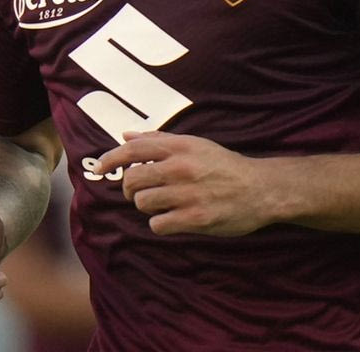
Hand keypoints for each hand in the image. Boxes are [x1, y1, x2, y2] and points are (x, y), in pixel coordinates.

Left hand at [94, 131, 276, 236]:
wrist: (261, 189)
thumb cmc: (224, 166)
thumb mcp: (195, 145)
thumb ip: (159, 140)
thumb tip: (126, 135)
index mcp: (181, 147)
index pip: (134, 149)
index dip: (111, 159)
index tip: (99, 169)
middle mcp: (182, 168)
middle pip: (133, 179)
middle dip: (130, 188)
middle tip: (141, 191)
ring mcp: (188, 194)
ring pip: (143, 203)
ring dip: (147, 206)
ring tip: (164, 204)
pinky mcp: (195, 219)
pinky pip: (158, 224)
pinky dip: (161, 224)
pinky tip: (174, 219)